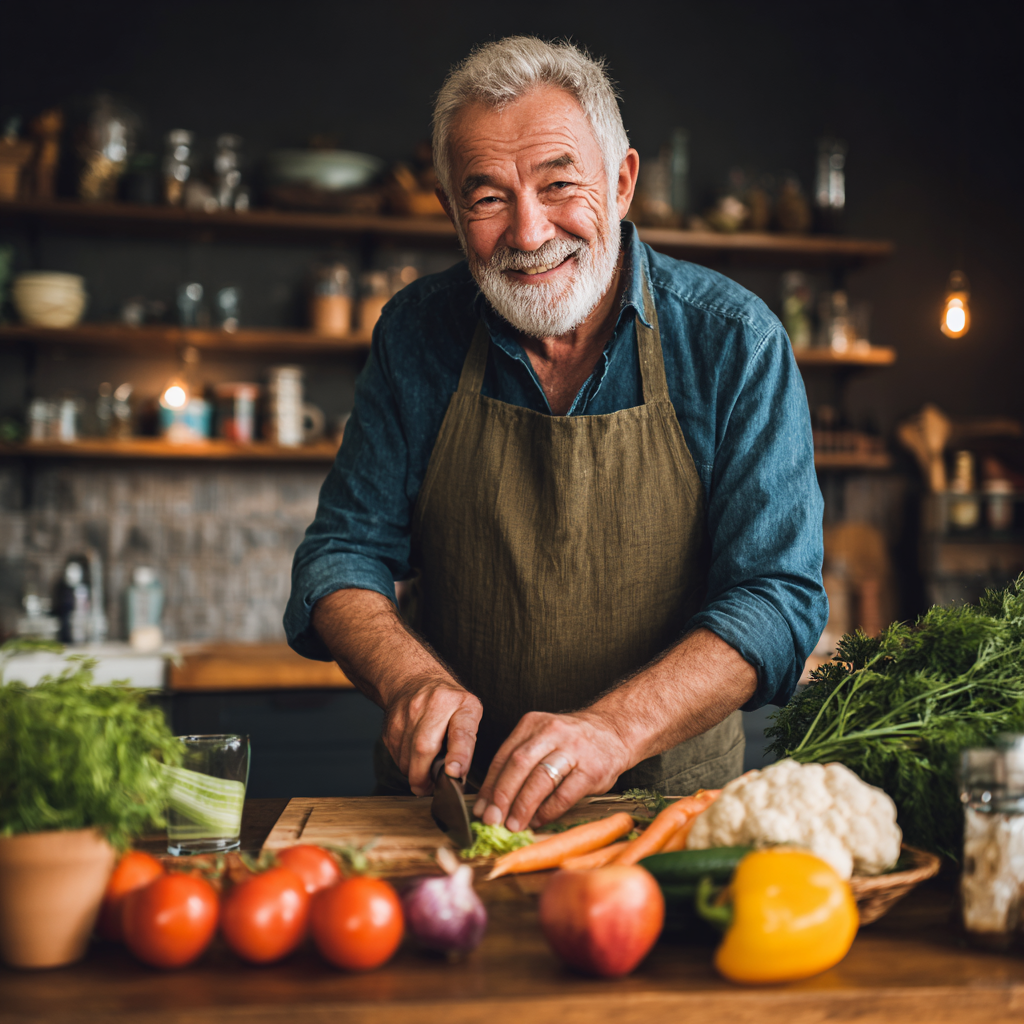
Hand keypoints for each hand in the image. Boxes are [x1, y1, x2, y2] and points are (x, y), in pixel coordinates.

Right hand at [381, 675, 482, 795]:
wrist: (414, 679)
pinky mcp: (391, 725)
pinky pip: (395, 755)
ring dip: (414, 772)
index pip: (460, 732)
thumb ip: (467, 741)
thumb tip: (458, 774)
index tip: (454, 772)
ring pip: (406, 757)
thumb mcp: (468, 712)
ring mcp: (406, 714)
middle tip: (428, 789)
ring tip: (424, 771)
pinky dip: (405, 764)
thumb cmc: (447, 702)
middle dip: (424, 776)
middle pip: (423, 747)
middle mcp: (431, 706)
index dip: (459, 754)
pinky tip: (413, 757)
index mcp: (458, 704)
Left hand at [471, 711, 631, 831]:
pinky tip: (538, 820)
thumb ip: (520, 762)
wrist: (614, 731)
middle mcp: (551, 732)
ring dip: (523, 806)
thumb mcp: (542, 738)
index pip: (504, 756)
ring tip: (513, 825)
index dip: (490, 785)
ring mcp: (573, 749)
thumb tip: (492, 801)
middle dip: (502, 796)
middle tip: (492, 820)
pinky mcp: (592, 769)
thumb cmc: (571, 741)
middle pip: (519, 765)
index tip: (481, 809)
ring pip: (540, 779)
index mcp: (532, 724)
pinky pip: (564, 794)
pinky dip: (548, 811)